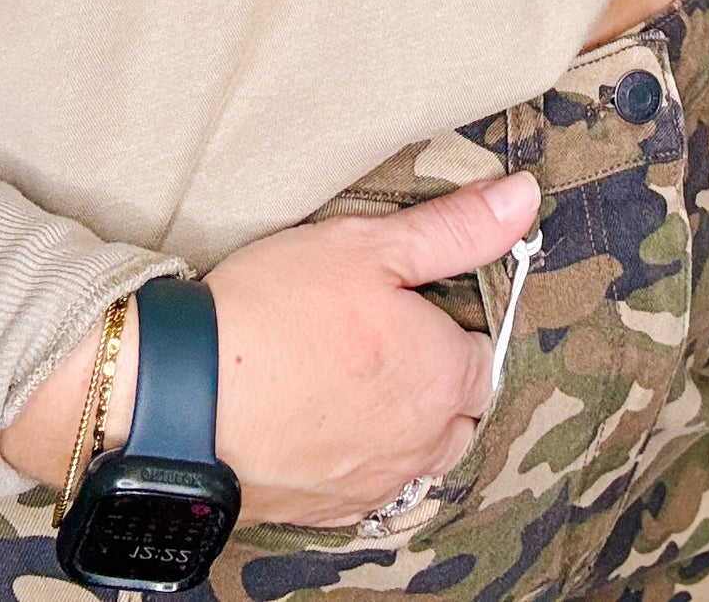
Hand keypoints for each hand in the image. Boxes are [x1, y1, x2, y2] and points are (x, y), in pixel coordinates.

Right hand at [0, 170, 539, 528]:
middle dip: (430, 375)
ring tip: (340, 372)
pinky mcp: (323, 510)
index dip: (446, 319)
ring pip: (411, 451)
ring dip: (394, 419)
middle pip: (454, 410)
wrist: (182, 393)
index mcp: (445, 379)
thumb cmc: (278, 310)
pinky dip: (350, 452)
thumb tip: (527, 198)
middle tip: (371, 330)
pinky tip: (311, 414)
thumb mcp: (369, 246)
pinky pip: (362, 482)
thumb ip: (454, 229)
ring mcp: (372, 485)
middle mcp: (422, 444)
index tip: (405, 297)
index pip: (481, 353)